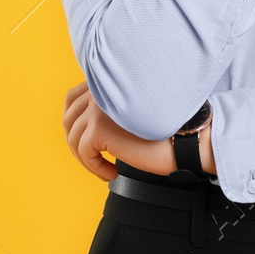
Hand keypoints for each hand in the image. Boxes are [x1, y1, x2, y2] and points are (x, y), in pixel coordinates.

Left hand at [62, 82, 217, 180]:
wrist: (186, 139)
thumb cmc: (166, 128)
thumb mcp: (131, 111)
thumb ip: (109, 107)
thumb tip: (83, 125)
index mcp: (107, 81)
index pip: (72, 98)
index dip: (75, 123)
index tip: (86, 142)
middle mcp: (100, 88)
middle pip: (68, 119)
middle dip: (76, 143)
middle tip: (93, 158)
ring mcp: (98, 107)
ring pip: (74, 139)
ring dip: (86, 159)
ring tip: (105, 168)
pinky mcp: (99, 128)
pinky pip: (84, 153)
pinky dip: (95, 168)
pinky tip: (112, 172)